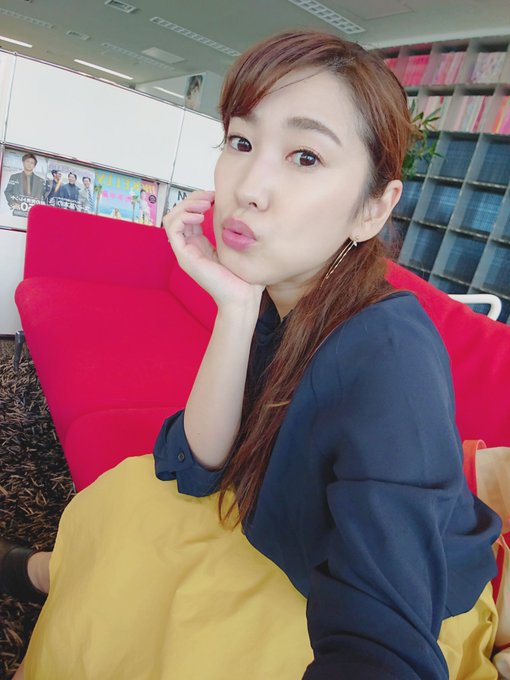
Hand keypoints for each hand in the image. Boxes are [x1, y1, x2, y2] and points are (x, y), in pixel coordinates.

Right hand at [163, 190, 263, 309]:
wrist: (243, 298)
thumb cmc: (245, 278)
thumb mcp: (238, 246)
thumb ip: (231, 230)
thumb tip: (236, 210)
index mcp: (200, 244)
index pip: (189, 215)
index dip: (198, 200)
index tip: (216, 196)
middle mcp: (190, 247)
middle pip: (178, 213)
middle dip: (192, 198)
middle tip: (210, 196)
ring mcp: (185, 252)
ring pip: (172, 218)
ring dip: (186, 204)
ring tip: (205, 204)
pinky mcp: (184, 257)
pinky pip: (172, 229)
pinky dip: (183, 216)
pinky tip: (200, 215)